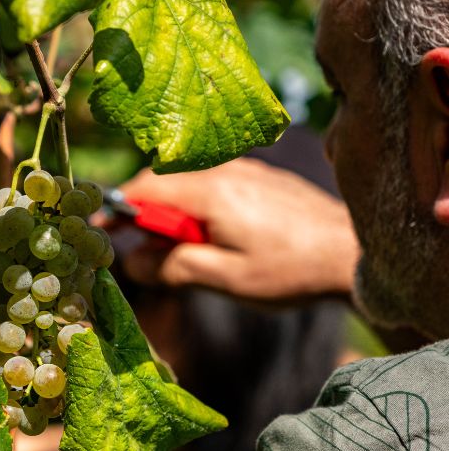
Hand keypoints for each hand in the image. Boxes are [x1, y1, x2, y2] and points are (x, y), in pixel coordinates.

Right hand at [116, 158, 359, 302]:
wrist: (353, 252)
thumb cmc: (290, 270)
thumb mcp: (227, 279)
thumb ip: (173, 267)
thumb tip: (132, 261)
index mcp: (210, 192)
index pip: (144, 188)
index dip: (115, 208)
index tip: (96, 230)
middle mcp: (224, 171)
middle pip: (162, 185)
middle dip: (144, 217)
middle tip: (141, 253)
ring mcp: (244, 171)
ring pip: (186, 187)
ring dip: (172, 216)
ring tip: (178, 253)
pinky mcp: (259, 179)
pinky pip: (210, 187)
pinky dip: (195, 211)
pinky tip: (209, 239)